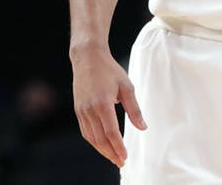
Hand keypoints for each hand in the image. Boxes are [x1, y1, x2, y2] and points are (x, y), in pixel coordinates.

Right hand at [70, 45, 145, 167]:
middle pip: (100, 139)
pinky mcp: (78, 110)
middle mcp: (89, 110)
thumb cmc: (110, 70)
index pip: (111, 132)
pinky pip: (85, 131)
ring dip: (102, 150)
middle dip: (111, 153)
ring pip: (91, 137)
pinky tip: (102, 145)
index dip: (118, 147)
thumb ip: (134, 109)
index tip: (125, 157)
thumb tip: (143, 127)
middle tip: (121, 163)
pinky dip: (94, 141)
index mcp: (102, 104)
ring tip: (113, 157)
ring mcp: (81, 111)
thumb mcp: (127, 87)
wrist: (87, 58)